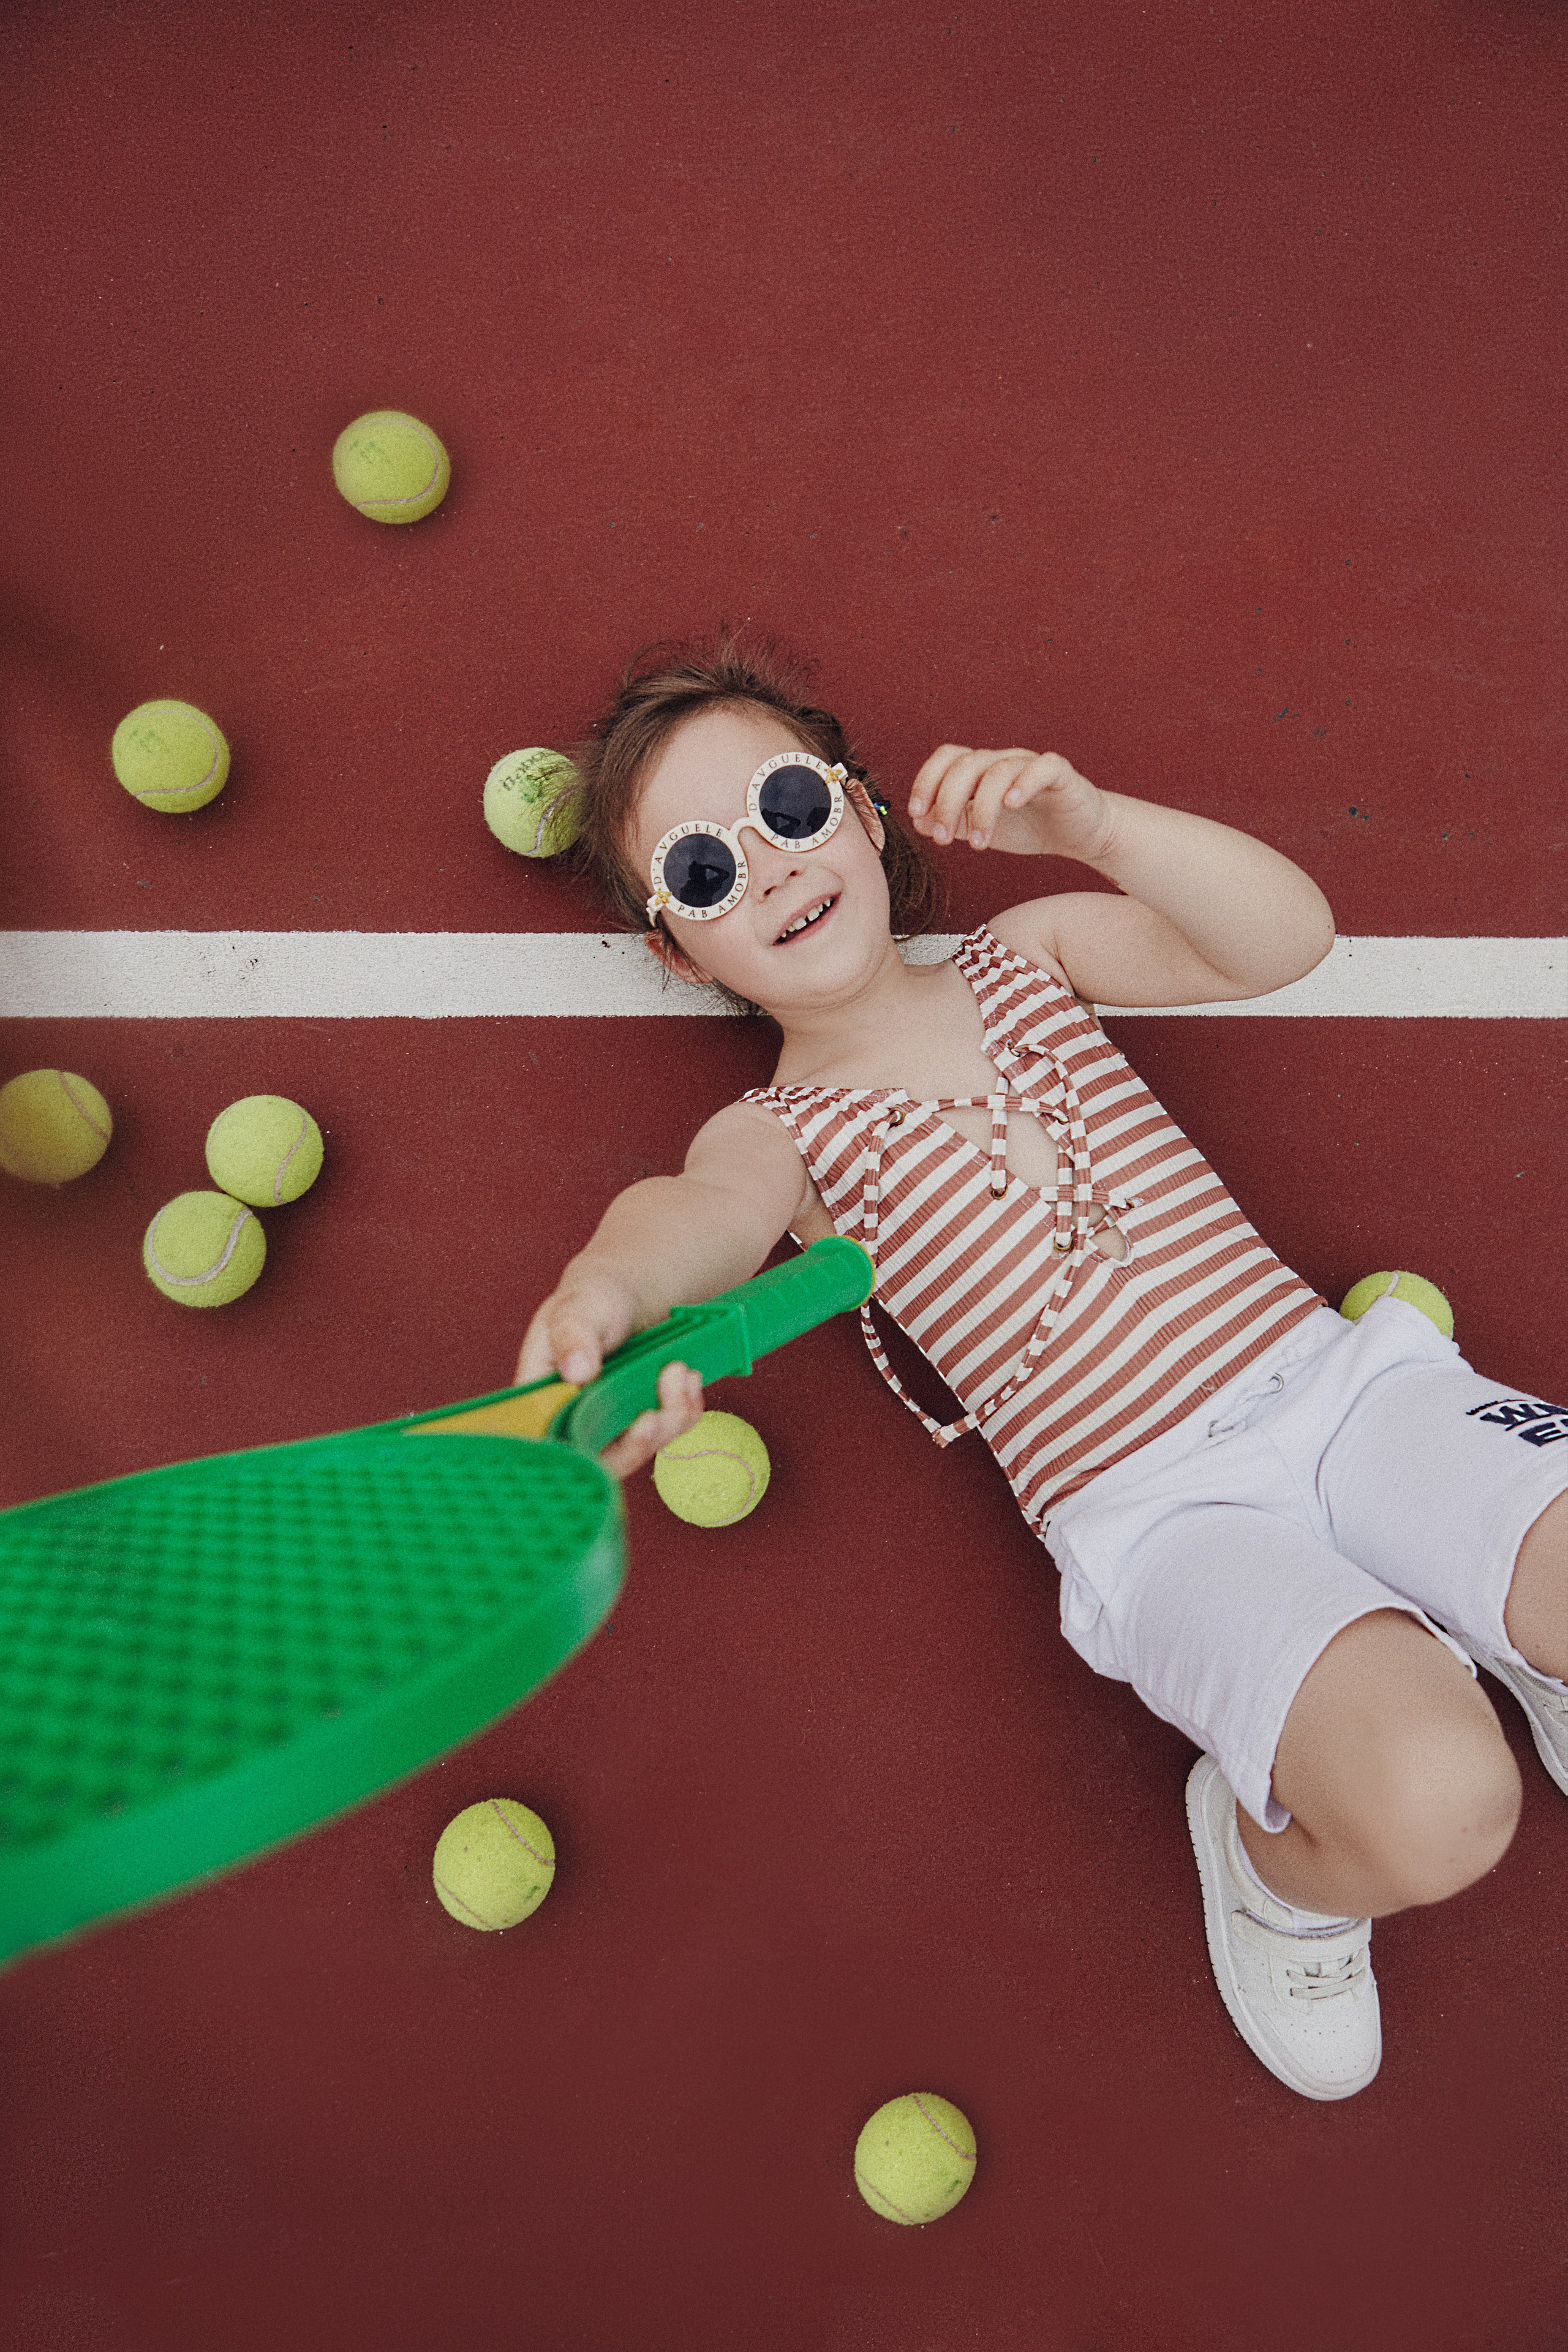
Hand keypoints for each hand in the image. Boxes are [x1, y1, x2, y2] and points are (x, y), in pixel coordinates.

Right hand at [514, 1272, 705, 1480]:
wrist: (622, 1298)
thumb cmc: (589, 1303)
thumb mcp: (577, 1310)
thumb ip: (572, 1336)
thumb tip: (577, 1370)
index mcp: (542, 1400)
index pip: (552, 1446)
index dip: (583, 1455)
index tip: (617, 1430)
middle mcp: (572, 1420)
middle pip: (603, 1459)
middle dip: (638, 1441)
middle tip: (655, 1412)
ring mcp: (609, 1425)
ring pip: (640, 1448)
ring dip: (669, 1417)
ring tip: (680, 1370)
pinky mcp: (638, 1421)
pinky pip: (666, 1432)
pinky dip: (684, 1410)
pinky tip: (689, 1379)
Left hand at [906, 746, 1113, 861]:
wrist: (1078, 833)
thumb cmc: (1029, 827)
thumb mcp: (981, 829)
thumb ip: (953, 822)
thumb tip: (919, 821)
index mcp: (981, 770)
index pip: (947, 759)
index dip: (926, 781)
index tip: (916, 814)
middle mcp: (1003, 761)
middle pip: (967, 764)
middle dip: (947, 803)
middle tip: (943, 840)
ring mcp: (1031, 765)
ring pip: (998, 771)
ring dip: (982, 810)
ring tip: (979, 845)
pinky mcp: (1060, 774)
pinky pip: (1041, 768)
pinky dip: (1024, 784)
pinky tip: (1012, 806)